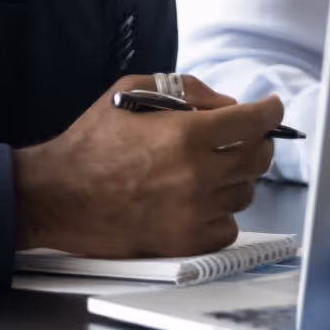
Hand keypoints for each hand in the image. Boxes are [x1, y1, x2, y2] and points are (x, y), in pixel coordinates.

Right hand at [10, 75, 283, 256]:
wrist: (57, 195)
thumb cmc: (89, 143)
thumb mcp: (130, 92)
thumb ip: (183, 89)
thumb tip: (223, 104)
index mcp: (186, 134)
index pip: (254, 122)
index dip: (270, 111)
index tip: (272, 109)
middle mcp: (197, 175)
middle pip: (258, 158)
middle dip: (257, 142)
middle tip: (243, 138)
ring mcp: (194, 212)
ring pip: (246, 193)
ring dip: (236, 177)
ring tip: (211, 170)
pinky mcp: (185, 241)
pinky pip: (228, 228)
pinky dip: (222, 214)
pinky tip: (202, 201)